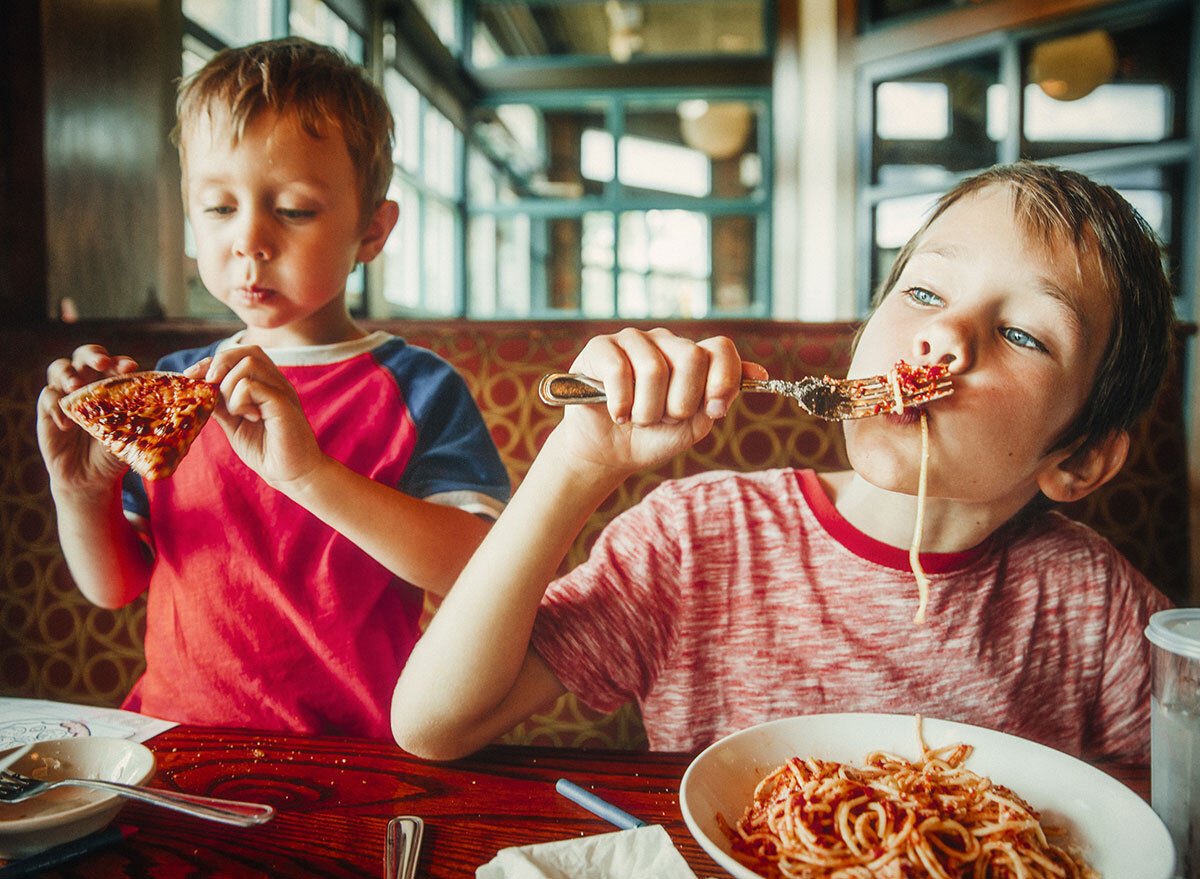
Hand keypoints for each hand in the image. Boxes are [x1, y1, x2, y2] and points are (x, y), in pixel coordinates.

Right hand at [37, 345, 139, 494]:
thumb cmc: (117, 451)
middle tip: (102, 364)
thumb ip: (154, 417)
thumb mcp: (137, 435)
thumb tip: (183, 403)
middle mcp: (88, 383)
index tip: (130, 368)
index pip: (115, 364)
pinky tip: (67, 424)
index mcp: (112, 385)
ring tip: (76, 386)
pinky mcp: (47, 411)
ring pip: (60, 368)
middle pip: (85, 356)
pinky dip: (56, 407)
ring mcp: (66, 395)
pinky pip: (47, 398)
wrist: (92, 478)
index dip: (120, 362)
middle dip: (93, 356)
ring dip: (69, 374)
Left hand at [191, 346, 323, 490]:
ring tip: (236, 412)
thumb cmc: (266, 450)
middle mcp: (276, 382)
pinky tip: (248, 418)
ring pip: (248, 364)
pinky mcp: (283, 404)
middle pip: (246, 351)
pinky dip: (239, 401)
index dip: (212, 361)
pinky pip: (252, 386)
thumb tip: (199, 388)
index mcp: (266, 384)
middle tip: (210, 389)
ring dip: (229, 387)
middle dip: (218, 365)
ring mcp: (282, 391)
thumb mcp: (234, 424)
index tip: (192, 376)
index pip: (239, 355)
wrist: (292, 474)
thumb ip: (221, 404)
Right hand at [548, 327, 764, 476]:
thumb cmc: (654, 436)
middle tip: (665, 419)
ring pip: (654, 369)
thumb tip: (760, 374)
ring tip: (638, 419)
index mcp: (693, 356)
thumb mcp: (695, 423)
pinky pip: (619, 370)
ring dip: (647, 410)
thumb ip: (721, 397)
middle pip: (691, 358)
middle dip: (680, 403)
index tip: (713, 410)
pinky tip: (617, 414)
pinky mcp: (601, 348)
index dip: (723, 380)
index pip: (721, 349)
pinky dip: (621, 403)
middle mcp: (665, 342)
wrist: (609, 453)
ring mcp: (633, 340)